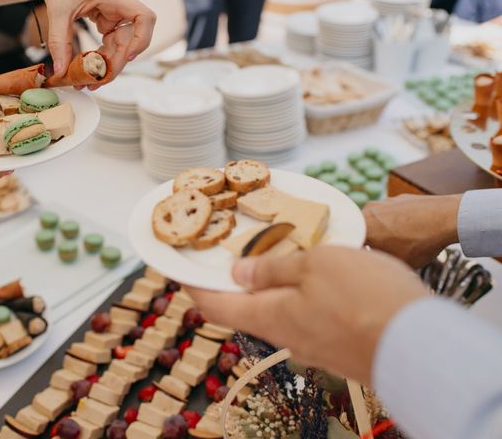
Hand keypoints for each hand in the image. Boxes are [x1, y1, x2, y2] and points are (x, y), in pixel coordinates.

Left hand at [39, 0, 155, 77]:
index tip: (129, 56)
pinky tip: (88, 69)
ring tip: (88, 82)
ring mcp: (115, 15)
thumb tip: (61, 70)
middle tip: (94, 82)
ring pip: (119, 47)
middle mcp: (121, 8)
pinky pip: (109, 44)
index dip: (142, 40)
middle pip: (130, 42)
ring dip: (105, 66)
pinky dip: (99, 58)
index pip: (145, 18)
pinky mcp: (107, 21)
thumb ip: (59, 41)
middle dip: (114, 65)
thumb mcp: (58, 9)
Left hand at [187, 247, 426, 384]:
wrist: (420, 344)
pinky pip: (305, 317)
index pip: (215, 306)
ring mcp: (312, 344)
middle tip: (232, 255)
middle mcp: (286, 336)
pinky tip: (313, 277)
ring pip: (278, 312)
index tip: (180, 271)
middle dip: (234, 284)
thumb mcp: (314, 266)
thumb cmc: (365, 299)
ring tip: (275, 257)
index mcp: (270, 317)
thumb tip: (239, 274)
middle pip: (246, 310)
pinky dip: (297, 295)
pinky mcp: (336, 345)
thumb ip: (273, 270)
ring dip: (269, 286)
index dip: (193, 287)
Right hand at [363, 194, 460, 267]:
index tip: (369, 262)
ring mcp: (384, 202)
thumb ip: (379, 261)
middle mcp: (368, 210)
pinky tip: (413, 232)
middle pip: (363, 230)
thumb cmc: (420, 243)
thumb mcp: (396, 262)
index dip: (359, 254)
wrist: (447, 217)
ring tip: (402, 244)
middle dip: (370, 242)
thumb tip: (376, 263)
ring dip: (384, 232)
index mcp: (362, 227)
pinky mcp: (399, 198)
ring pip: (377, 221)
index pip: (352, 242)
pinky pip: (392, 213)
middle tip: (384, 256)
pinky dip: (397, 223)